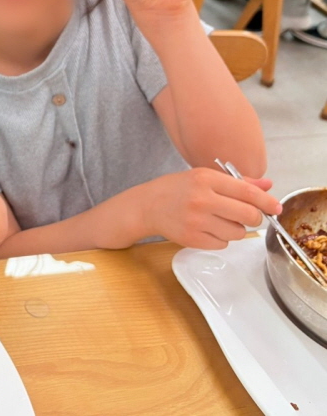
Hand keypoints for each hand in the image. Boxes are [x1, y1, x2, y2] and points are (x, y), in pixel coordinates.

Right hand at [134, 168, 279, 248]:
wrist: (146, 206)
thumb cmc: (175, 189)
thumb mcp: (203, 177)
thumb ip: (237, 183)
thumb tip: (267, 187)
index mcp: (206, 179)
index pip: (248, 193)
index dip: (267, 202)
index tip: (276, 207)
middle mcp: (202, 199)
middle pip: (248, 215)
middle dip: (254, 217)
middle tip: (247, 215)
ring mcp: (196, 221)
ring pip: (238, 232)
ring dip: (236, 229)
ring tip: (219, 221)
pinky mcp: (192, 239)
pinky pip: (223, 244)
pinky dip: (221, 238)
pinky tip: (207, 229)